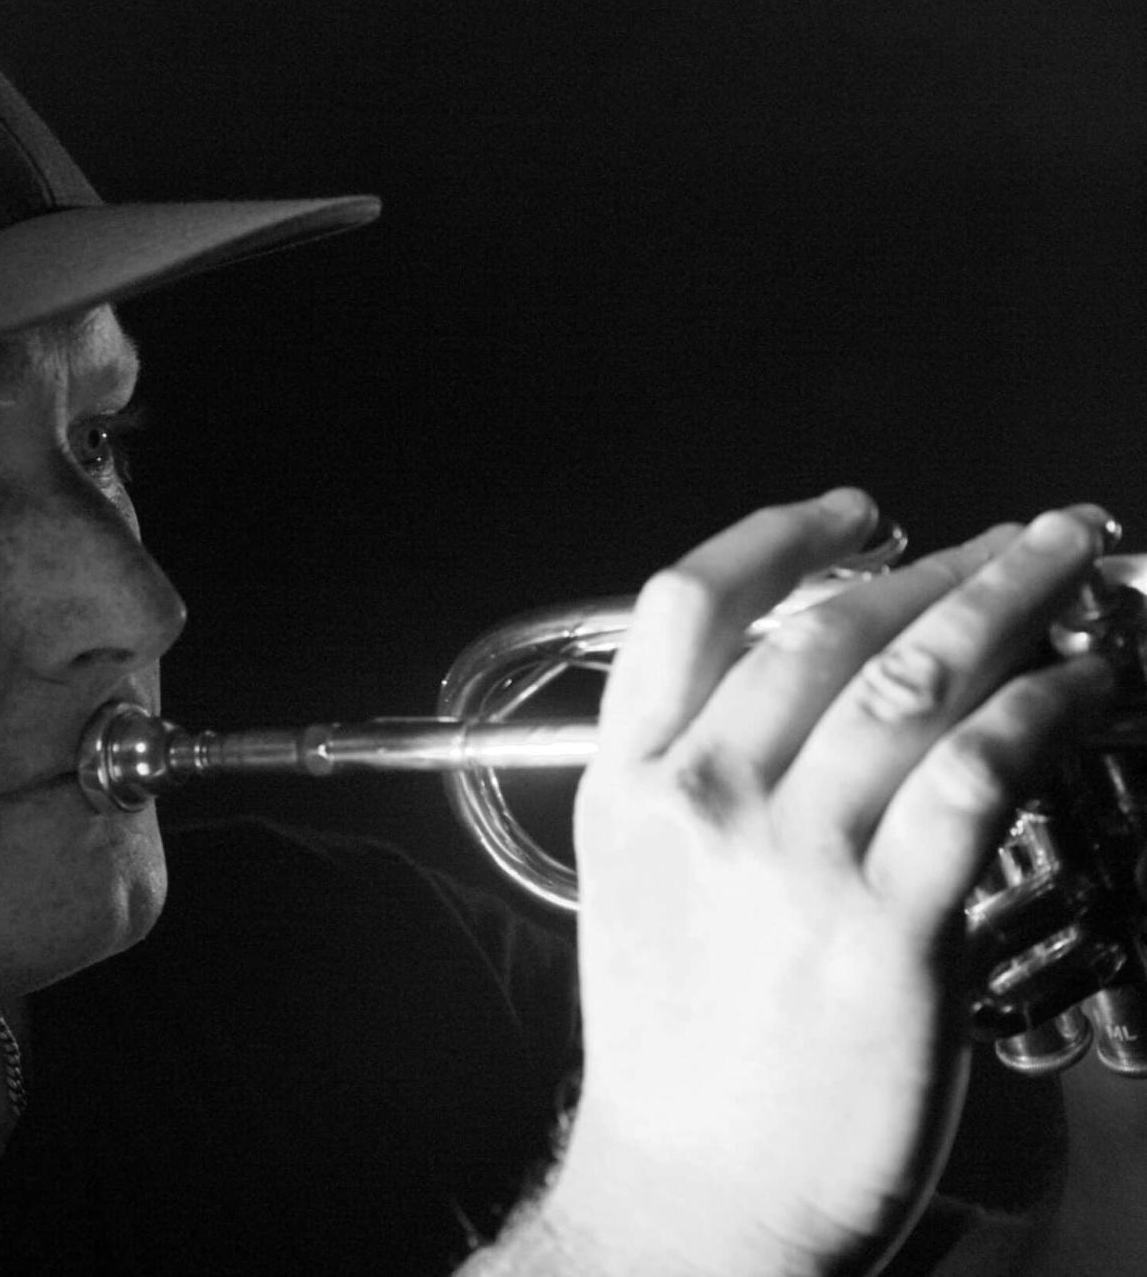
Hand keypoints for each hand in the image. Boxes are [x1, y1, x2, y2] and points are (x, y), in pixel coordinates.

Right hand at [540, 489, 1115, 1276]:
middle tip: (1013, 537)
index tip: (858, 513)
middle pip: (824, 629)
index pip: (688, 606)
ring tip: (1066, 571)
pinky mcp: (889, 932)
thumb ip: (692, 770)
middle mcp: (702, 804)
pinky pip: (978, 779)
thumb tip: (800, 679)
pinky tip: (1079, 689)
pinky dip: (1040, 713)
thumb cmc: (676, 1046)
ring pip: (912, 684)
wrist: (699, 1192)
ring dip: (1008, 607)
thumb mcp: (636, 881)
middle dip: (940, 563)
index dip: (784, 533)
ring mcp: (793, 865)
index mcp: (626, 785)